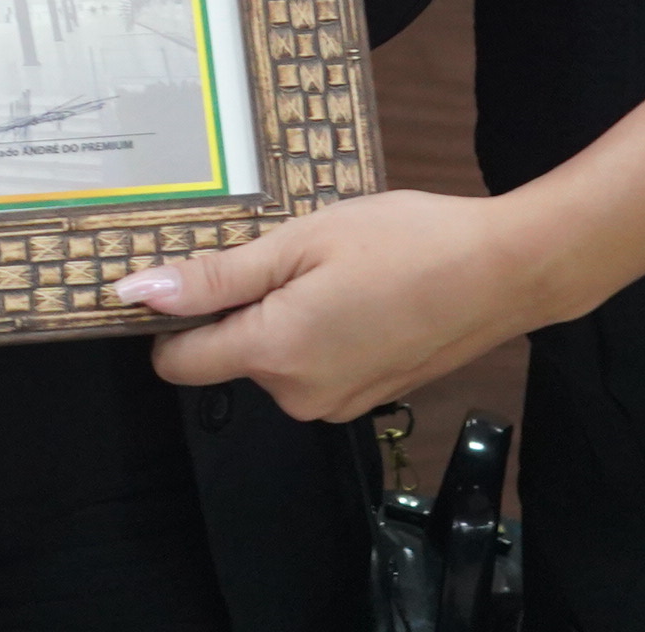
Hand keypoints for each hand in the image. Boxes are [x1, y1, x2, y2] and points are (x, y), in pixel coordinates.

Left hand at [119, 189, 567, 422]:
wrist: (504, 271)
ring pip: (272, 359)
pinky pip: (312, 365)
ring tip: (330, 269)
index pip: (179, 363)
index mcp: (275, 354)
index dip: (169, 319)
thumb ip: (216, 276)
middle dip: (241, 307)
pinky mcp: (366, 396)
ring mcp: (337, 402)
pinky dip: (317, 331)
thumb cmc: (407, 243)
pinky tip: (354, 292)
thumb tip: (140, 294)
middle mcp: (300, 395)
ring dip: (282, 316)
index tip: (186, 275)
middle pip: (228, 356)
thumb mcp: (300, 242)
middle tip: (288, 254)